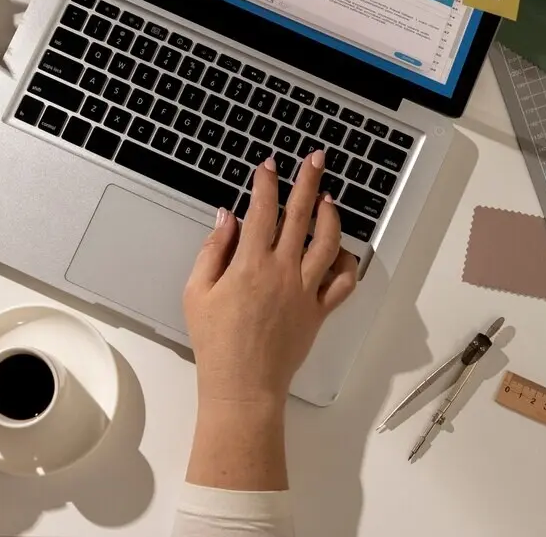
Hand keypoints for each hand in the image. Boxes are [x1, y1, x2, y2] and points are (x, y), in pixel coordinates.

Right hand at [183, 150, 357, 409]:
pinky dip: (347, 263)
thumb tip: (227, 217)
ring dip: (331, 215)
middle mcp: (283, 271)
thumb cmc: (216, 342)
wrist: (243, 385)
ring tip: (329, 198)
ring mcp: (305, 291)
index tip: (270, 165)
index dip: (267, 183)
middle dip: (309, 181)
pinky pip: (343, 282)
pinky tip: (342, 250)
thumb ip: (213, 250)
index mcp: (250, 264)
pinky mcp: (319, 311)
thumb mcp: (197, 292)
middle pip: (301, 215)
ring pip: (329, 242)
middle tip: (316, 160)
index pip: (263, 210)